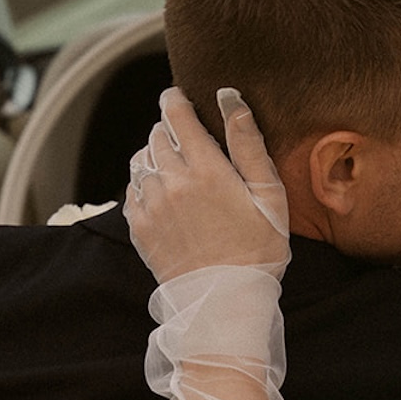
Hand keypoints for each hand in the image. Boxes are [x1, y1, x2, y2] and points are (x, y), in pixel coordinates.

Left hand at [125, 86, 290, 284]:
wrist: (225, 302)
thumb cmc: (257, 250)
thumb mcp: (269, 196)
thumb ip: (248, 144)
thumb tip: (230, 98)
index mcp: (206, 170)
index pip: (177, 115)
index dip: (175, 100)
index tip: (178, 97)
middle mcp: (172, 182)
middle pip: (157, 135)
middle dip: (169, 129)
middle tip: (186, 138)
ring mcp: (151, 205)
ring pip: (141, 160)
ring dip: (155, 155)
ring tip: (174, 166)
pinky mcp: (140, 227)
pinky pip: (132, 190)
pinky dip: (144, 183)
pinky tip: (163, 194)